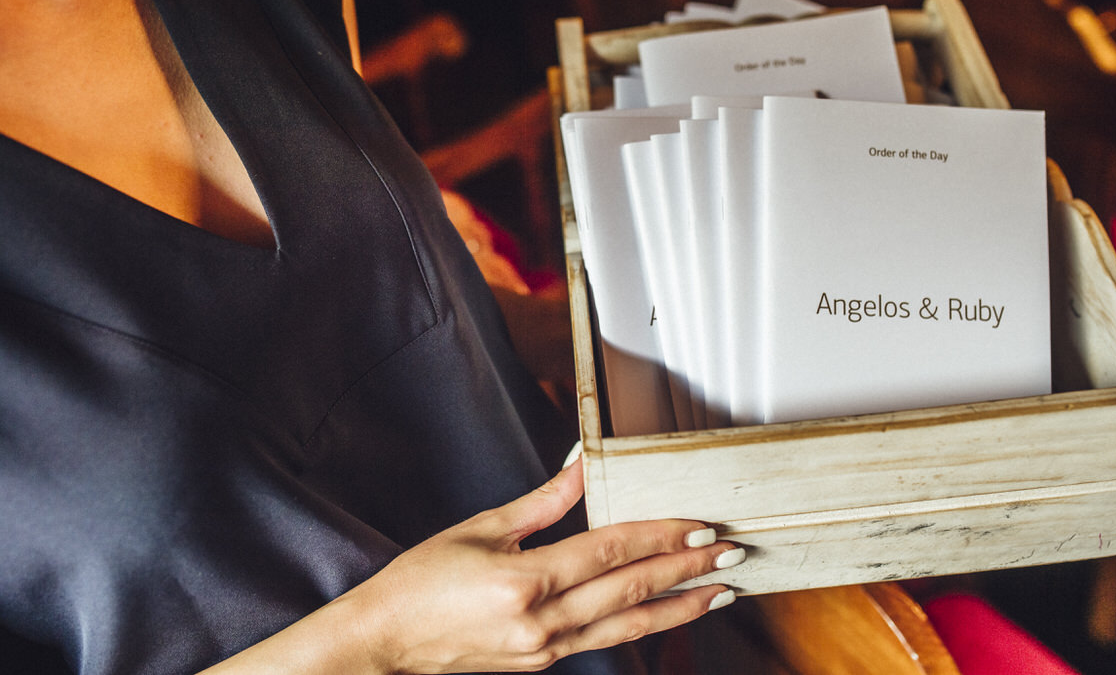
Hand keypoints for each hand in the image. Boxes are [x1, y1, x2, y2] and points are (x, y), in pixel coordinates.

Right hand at [349, 456, 740, 672]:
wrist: (384, 643)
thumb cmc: (422, 581)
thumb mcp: (482, 528)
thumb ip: (545, 500)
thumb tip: (585, 461)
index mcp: (524, 581)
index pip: (610, 552)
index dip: (660, 536)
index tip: (699, 526)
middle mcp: (541, 622)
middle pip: (630, 591)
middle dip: (687, 571)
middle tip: (731, 553)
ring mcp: (544, 650)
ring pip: (628, 628)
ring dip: (679, 609)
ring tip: (720, 593)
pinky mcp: (542, 664)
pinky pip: (603, 642)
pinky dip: (642, 626)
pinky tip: (666, 613)